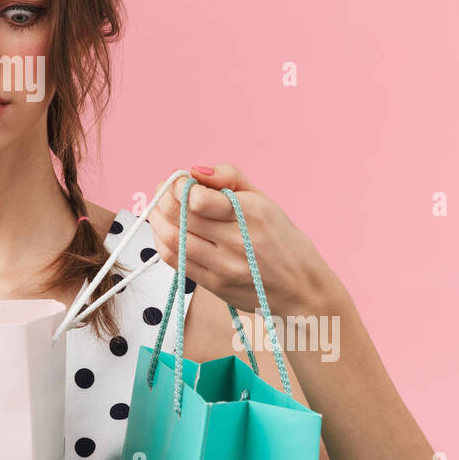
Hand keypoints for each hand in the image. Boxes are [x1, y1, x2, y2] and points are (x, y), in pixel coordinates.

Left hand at [146, 163, 334, 318]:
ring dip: (156, 219)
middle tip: (164, 191)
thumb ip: (230, 178)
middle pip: (180, 216)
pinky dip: (162, 242)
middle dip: (163, 198)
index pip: (198, 199)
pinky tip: (164, 231)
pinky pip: (175, 261)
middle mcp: (239, 241)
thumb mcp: (265, 201)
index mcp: (252, 214)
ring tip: (159, 209)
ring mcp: (225, 266)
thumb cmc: (282, 240)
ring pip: (173, 238)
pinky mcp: (215, 285)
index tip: (179, 180)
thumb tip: (195, 170)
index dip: (179, 185)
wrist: (302, 289)